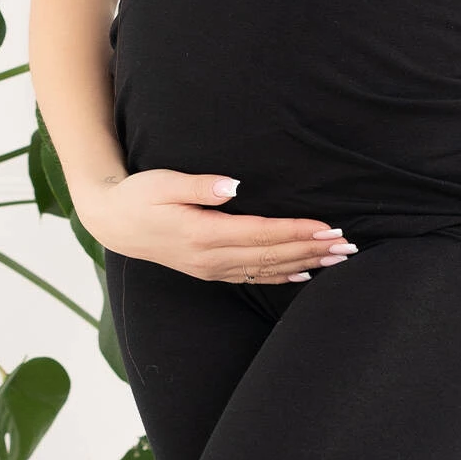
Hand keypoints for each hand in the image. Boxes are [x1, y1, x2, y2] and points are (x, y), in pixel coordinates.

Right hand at [76, 170, 351, 283]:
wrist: (113, 223)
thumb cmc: (140, 195)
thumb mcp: (165, 182)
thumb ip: (200, 185)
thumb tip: (233, 185)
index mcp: (203, 233)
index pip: (262, 234)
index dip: (296, 231)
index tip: (327, 227)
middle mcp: (211, 257)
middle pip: (271, 255)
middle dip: (311, 249)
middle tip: (346, 245)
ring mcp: (211, 268)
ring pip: (267, 269)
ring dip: (304, 263)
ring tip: (336, 258)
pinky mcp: (209, 271)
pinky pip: (252, 277)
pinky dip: (280, 276)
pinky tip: (302, 274)